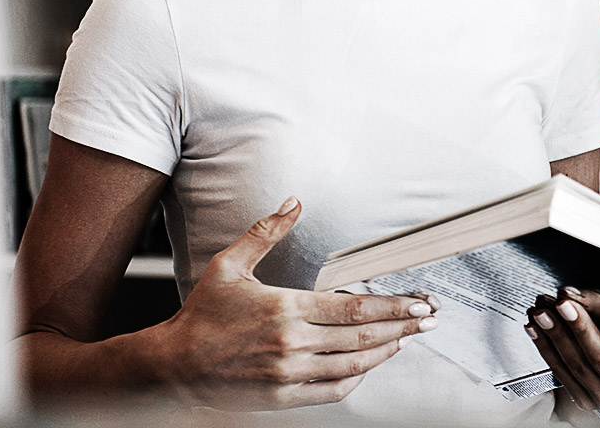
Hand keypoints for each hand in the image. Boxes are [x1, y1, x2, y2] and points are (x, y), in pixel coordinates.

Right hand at [150, 197, 439, 409]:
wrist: (171, 367)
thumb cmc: (201, 317)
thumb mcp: (230, 266)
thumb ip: (266, 232)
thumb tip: (294, 202)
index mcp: (285, 308)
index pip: (354, 306)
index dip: (392, 305)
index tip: (417, 302)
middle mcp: (292, 342)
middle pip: (362, 335)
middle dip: (402, 326)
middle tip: (427, 319)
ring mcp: (289, 373)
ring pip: (354, 364)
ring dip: (386, 351)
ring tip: (406, 339)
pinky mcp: (284, 397)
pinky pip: (333, 390)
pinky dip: (357, 379)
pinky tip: (370, 365)